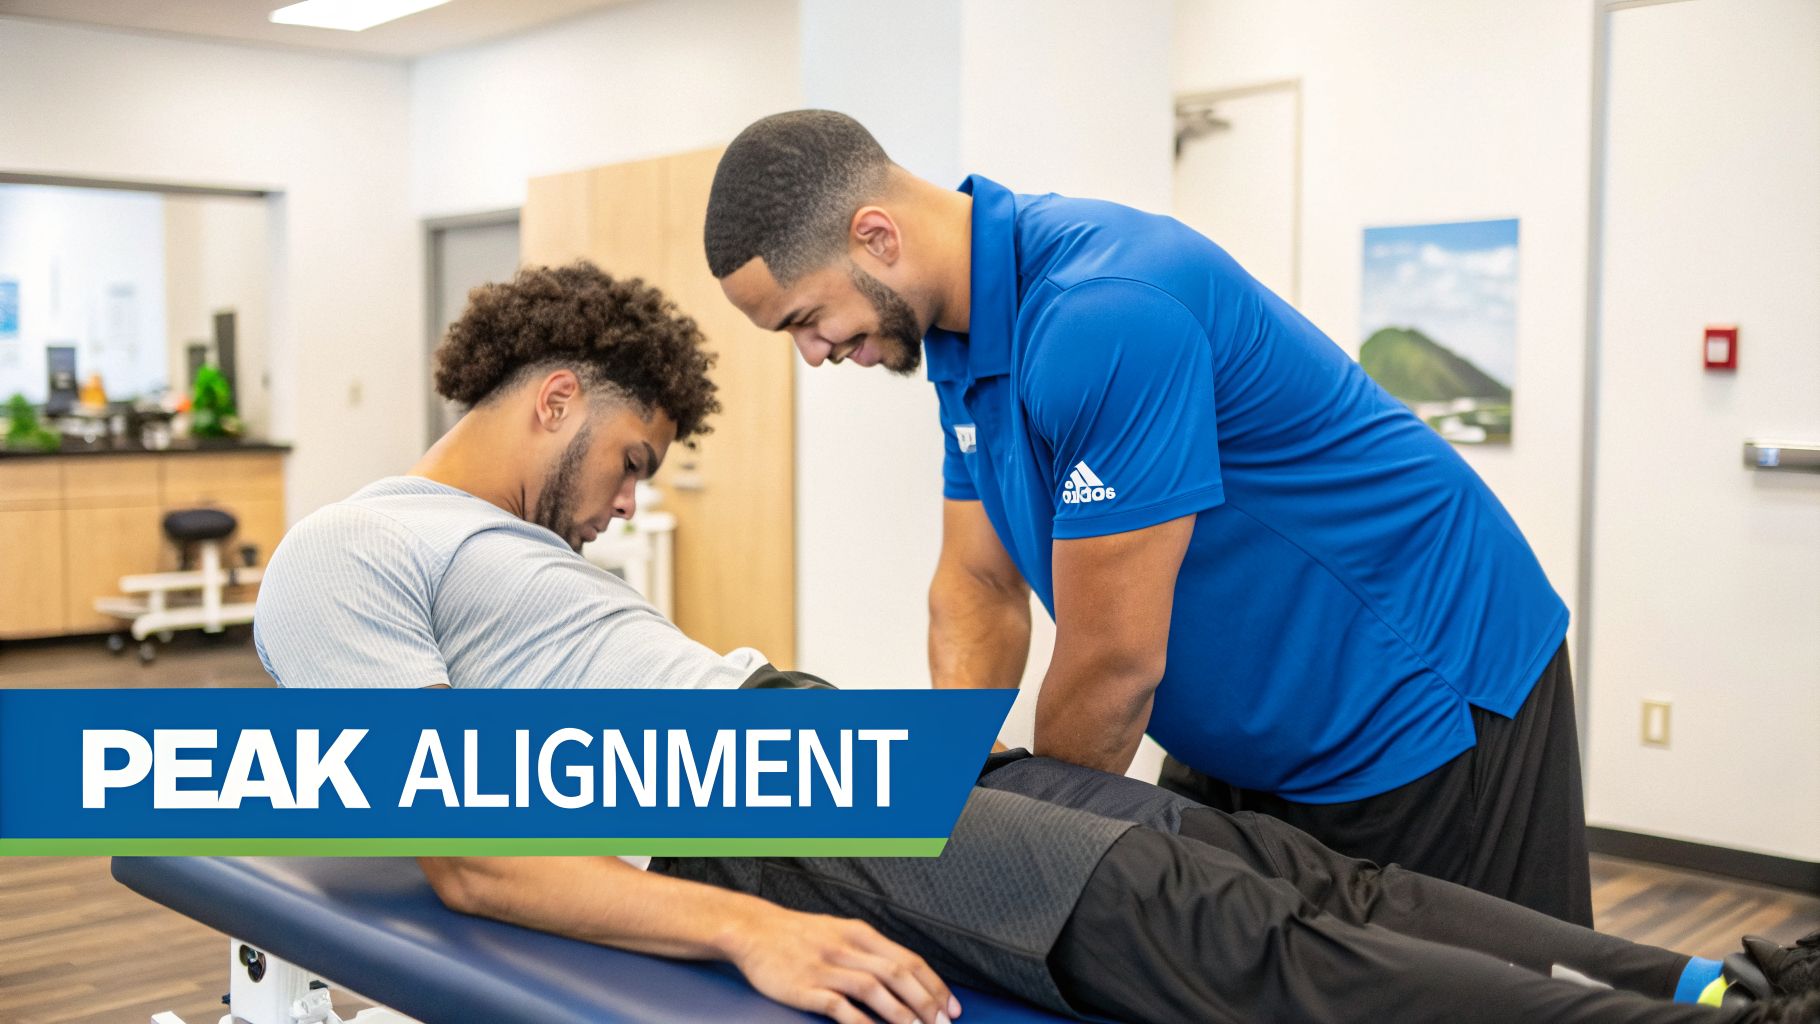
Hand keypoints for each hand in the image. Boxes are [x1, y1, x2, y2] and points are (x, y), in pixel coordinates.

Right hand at [724, 906, 961, 1023]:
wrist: (753, 930)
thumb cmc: (799, 934)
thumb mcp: (840, 931)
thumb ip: (870, 951)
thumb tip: (905, 975)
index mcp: (860, 933)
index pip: (909, 960)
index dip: (934, 985)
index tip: (951, 1007)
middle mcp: (847, 948)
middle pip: (897, 974)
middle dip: (926, 1002)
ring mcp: (825, 967)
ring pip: (874, 989)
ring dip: (901, 1013)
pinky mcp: (805, 987)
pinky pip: (839, 1007)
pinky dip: (861, 1023)